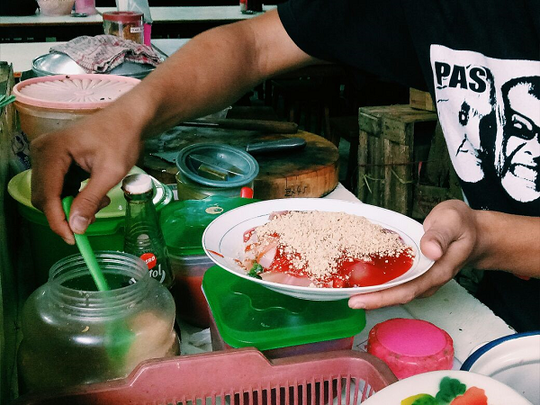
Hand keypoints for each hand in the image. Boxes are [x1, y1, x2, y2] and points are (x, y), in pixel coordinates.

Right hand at [30, 115, 141, 244]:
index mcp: (52, 150)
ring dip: (73, 206)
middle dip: (67, 214)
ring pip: (51, 195)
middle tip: (92, 220)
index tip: (73, 239)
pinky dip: (75, 197)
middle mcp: (42, 151)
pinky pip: (58, 187)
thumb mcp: (110, 172)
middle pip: (44, 197)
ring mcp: (47, 155)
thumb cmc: (122, 137)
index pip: (47, 195)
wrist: (129, 118)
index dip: (58, 221)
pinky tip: (95, 194)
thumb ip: (91, 199)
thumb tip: (76, 226)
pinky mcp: (56, 160)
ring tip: (100, 201)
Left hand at [348, 200, 477, 309]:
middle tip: (347, 299)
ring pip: (396, 290)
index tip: (359, 300)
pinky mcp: (417, 273)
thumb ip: (440, 235)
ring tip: (349, 290)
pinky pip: (397, 281)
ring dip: (374, 293)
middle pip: (397, 295)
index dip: (382, 298)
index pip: (406, 290)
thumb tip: (430, 250)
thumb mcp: (453, 221)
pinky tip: (364, 278)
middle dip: (372, 299)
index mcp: (437, 271)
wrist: (474, 232)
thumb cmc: (462, 225)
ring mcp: (423, 279)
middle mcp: (428, 280)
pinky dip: (380, 282)